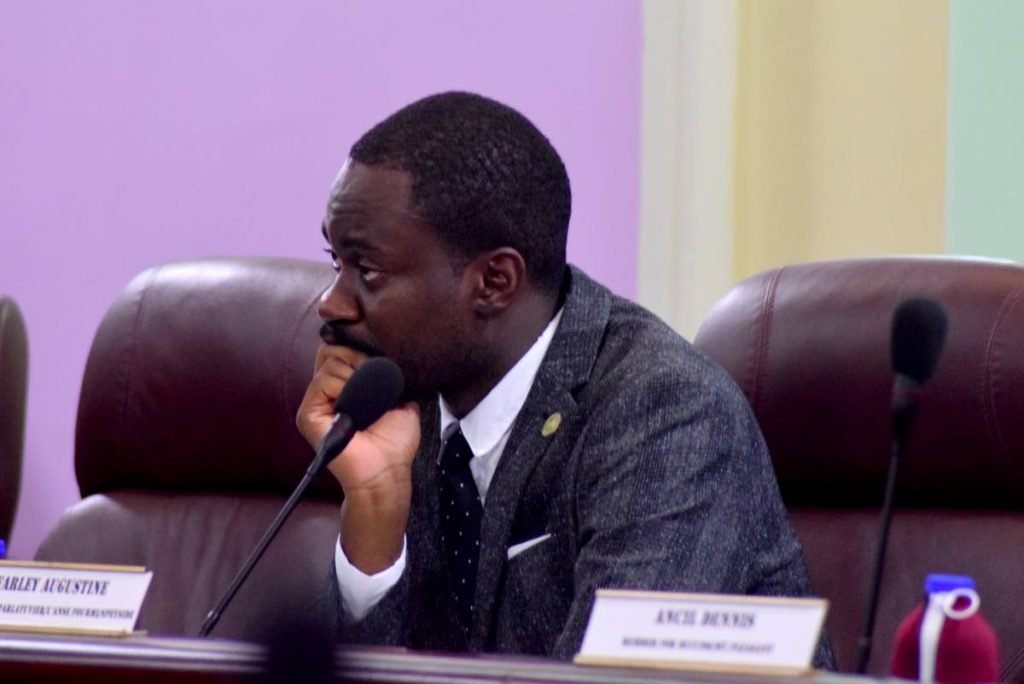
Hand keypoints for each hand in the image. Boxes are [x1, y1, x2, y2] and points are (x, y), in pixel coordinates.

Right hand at [297, 344, 420, 493]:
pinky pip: (322, 382)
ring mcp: (316, 403)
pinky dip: (342, 386)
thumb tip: (389, 351)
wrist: (387, 470)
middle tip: (372, 373)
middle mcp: (327, 392)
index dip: (357, 346)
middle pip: (329, 348)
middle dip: (355, 354)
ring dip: (354, 373)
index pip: (340, 348)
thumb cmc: (394, 441)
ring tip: (366, 398)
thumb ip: (392, 374)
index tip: (377, 358)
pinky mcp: (308, 414)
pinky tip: (354, 404)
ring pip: (329, 362)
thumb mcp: (401, 398)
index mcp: (345, 386)